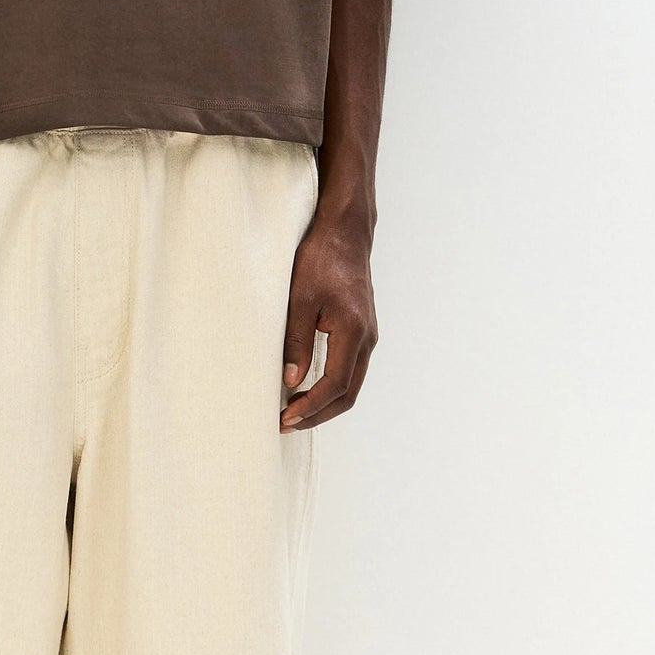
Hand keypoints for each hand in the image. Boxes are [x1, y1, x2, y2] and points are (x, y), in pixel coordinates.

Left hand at [279, 214, 377, 431]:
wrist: (345, 232)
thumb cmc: (321, 258)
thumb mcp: (300, 298)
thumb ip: (296, 340)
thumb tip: (291, 380)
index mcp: (354, 331)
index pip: (335, 385)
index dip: (311, 406)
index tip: (286, 417)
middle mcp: (367, 338)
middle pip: (348, 393)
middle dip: (318, 413)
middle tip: (287, 422)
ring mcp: (367, 334)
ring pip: (351, 383)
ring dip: (325, 401)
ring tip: (294, 409)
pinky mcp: (362, 328)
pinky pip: (350, 368)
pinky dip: (331, 385)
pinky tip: (308, 385)